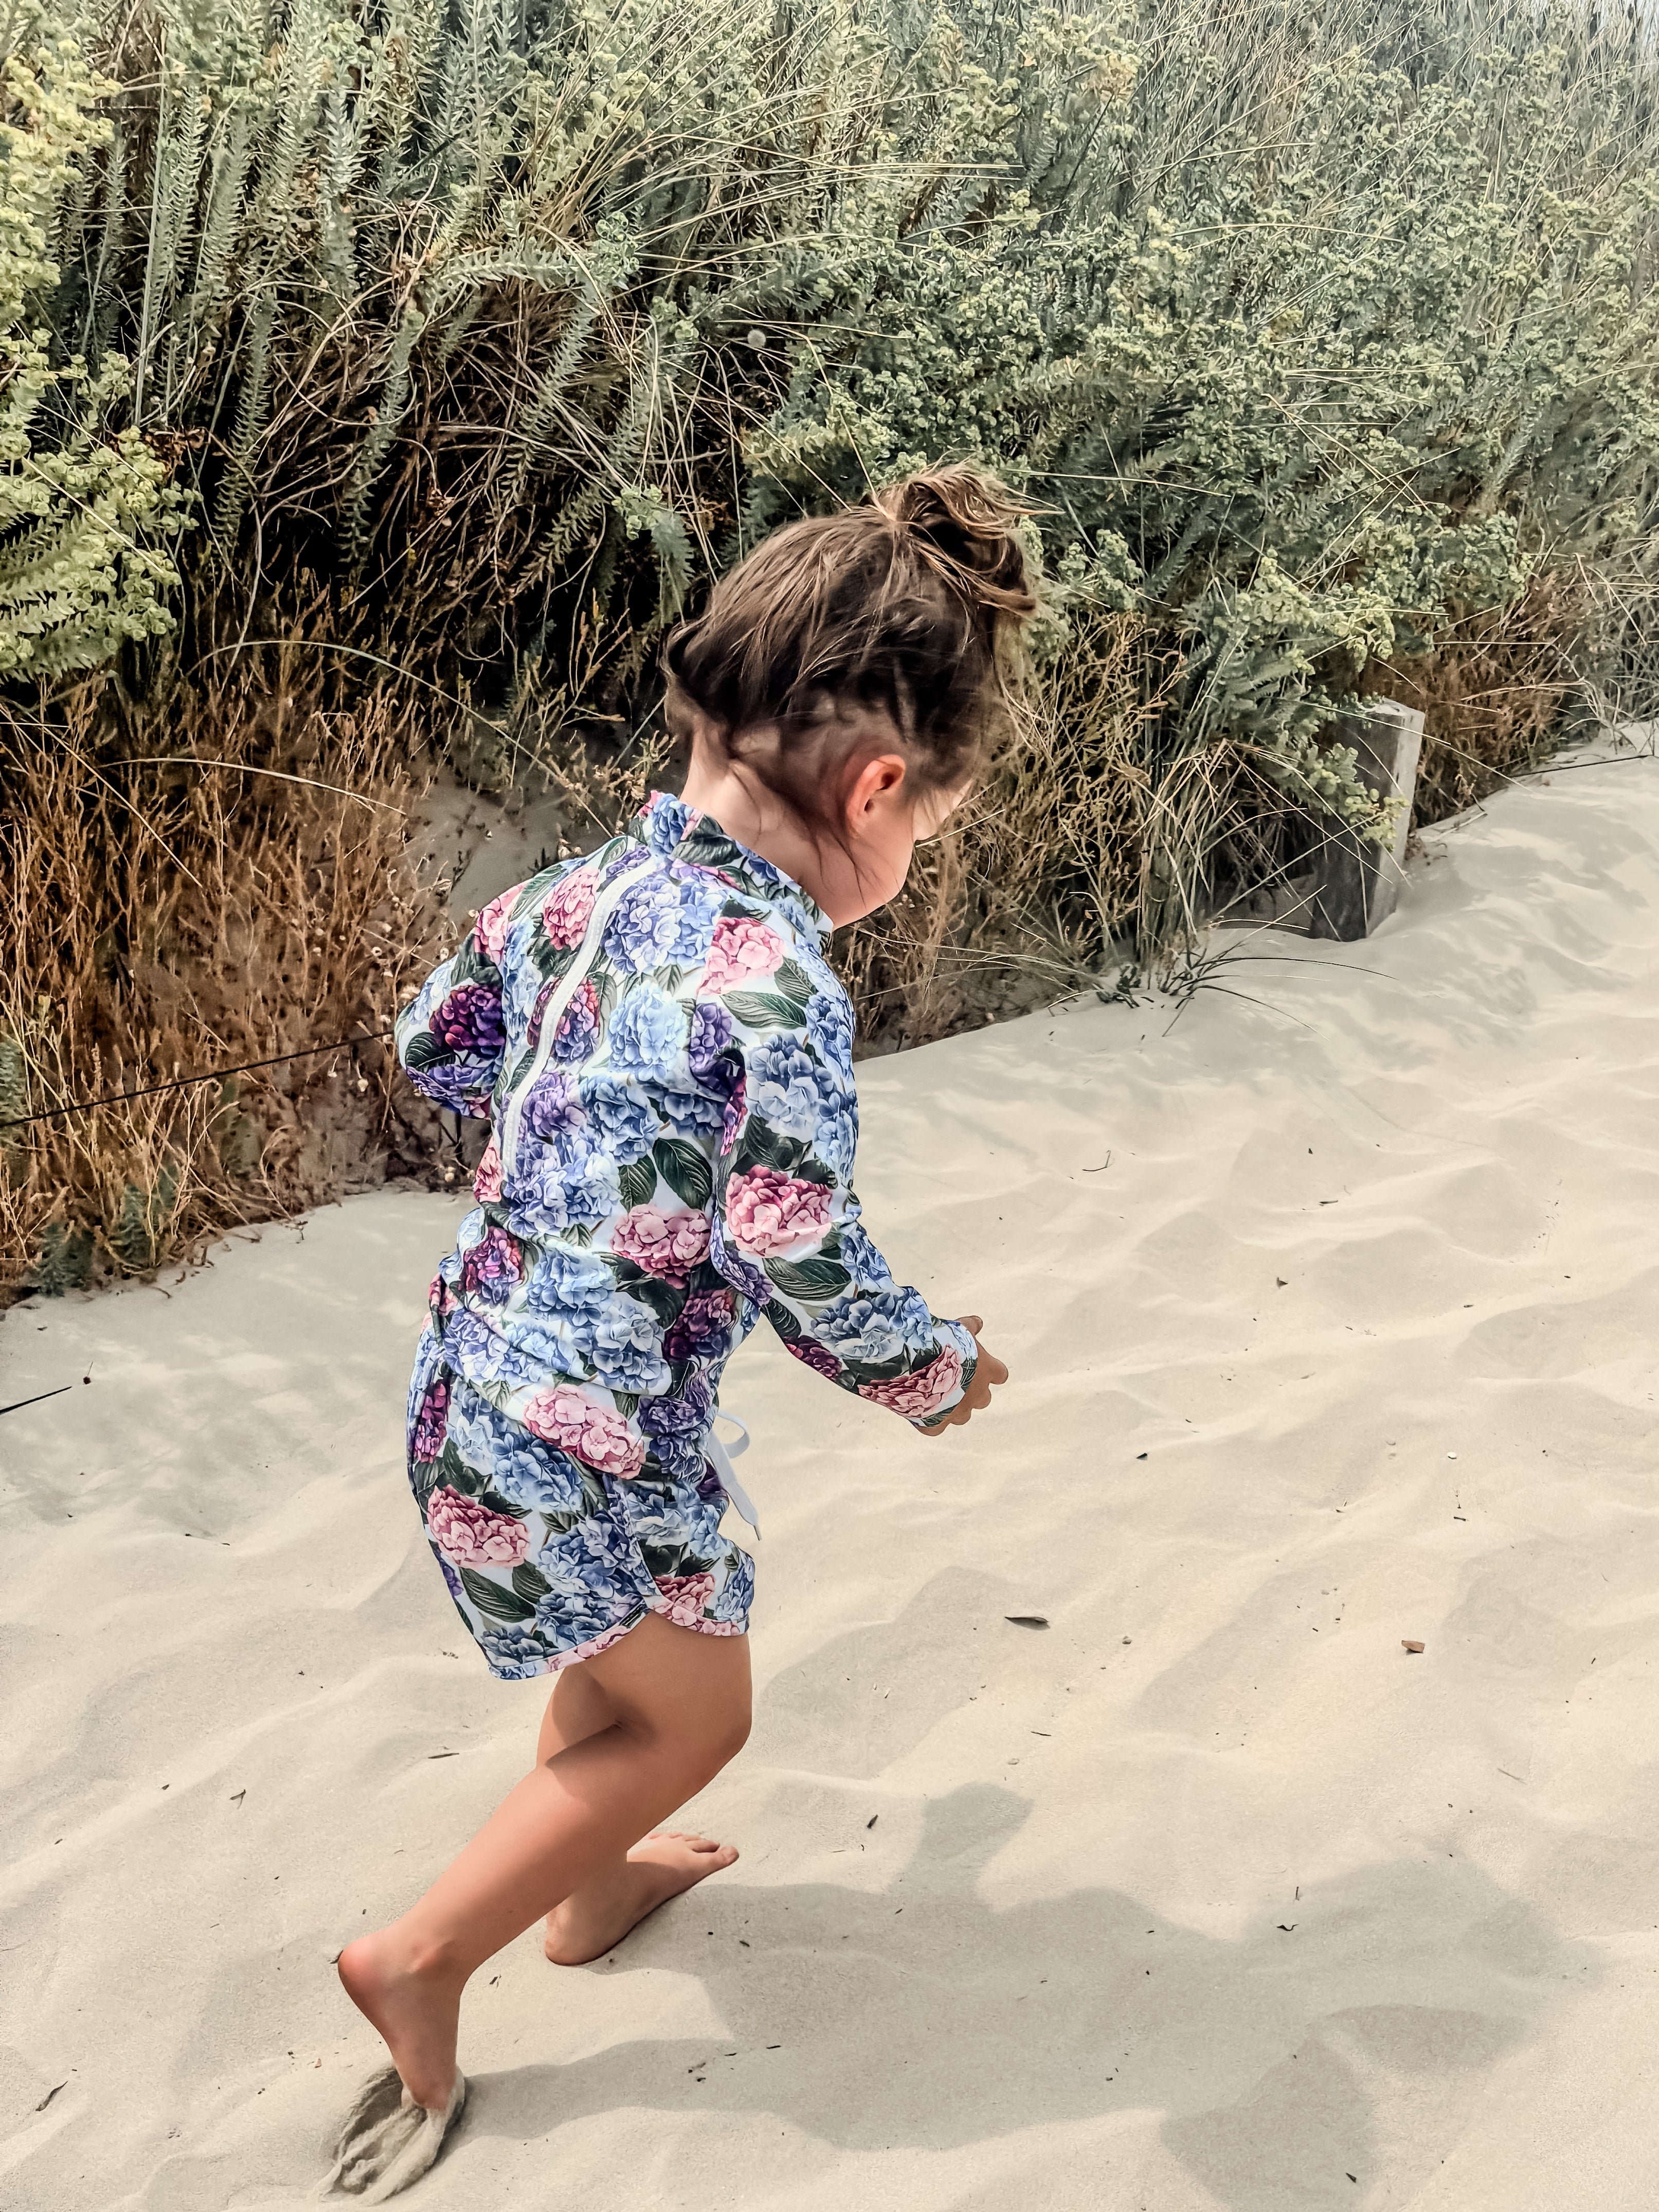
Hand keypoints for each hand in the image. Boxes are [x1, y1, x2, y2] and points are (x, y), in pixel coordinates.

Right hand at [919, 1316, 1007, 1435]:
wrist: (917, 1362)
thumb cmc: (943, 1341)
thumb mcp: (959, 1328)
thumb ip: (971, 1327)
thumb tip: (979, 1322)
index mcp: (989, 1372)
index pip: (1000, 1375)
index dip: (990, 1372)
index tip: (980, 1366)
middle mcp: (979, 1396)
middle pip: (983, 1399)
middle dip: (972, 1393)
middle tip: (954, 1379)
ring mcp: (958, 1413)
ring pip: (962, 1416)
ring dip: (953, 1407)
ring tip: (934, 1393)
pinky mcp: (937, 1424)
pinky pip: (935, 1427)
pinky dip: (929, 1421)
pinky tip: (919, 1409)